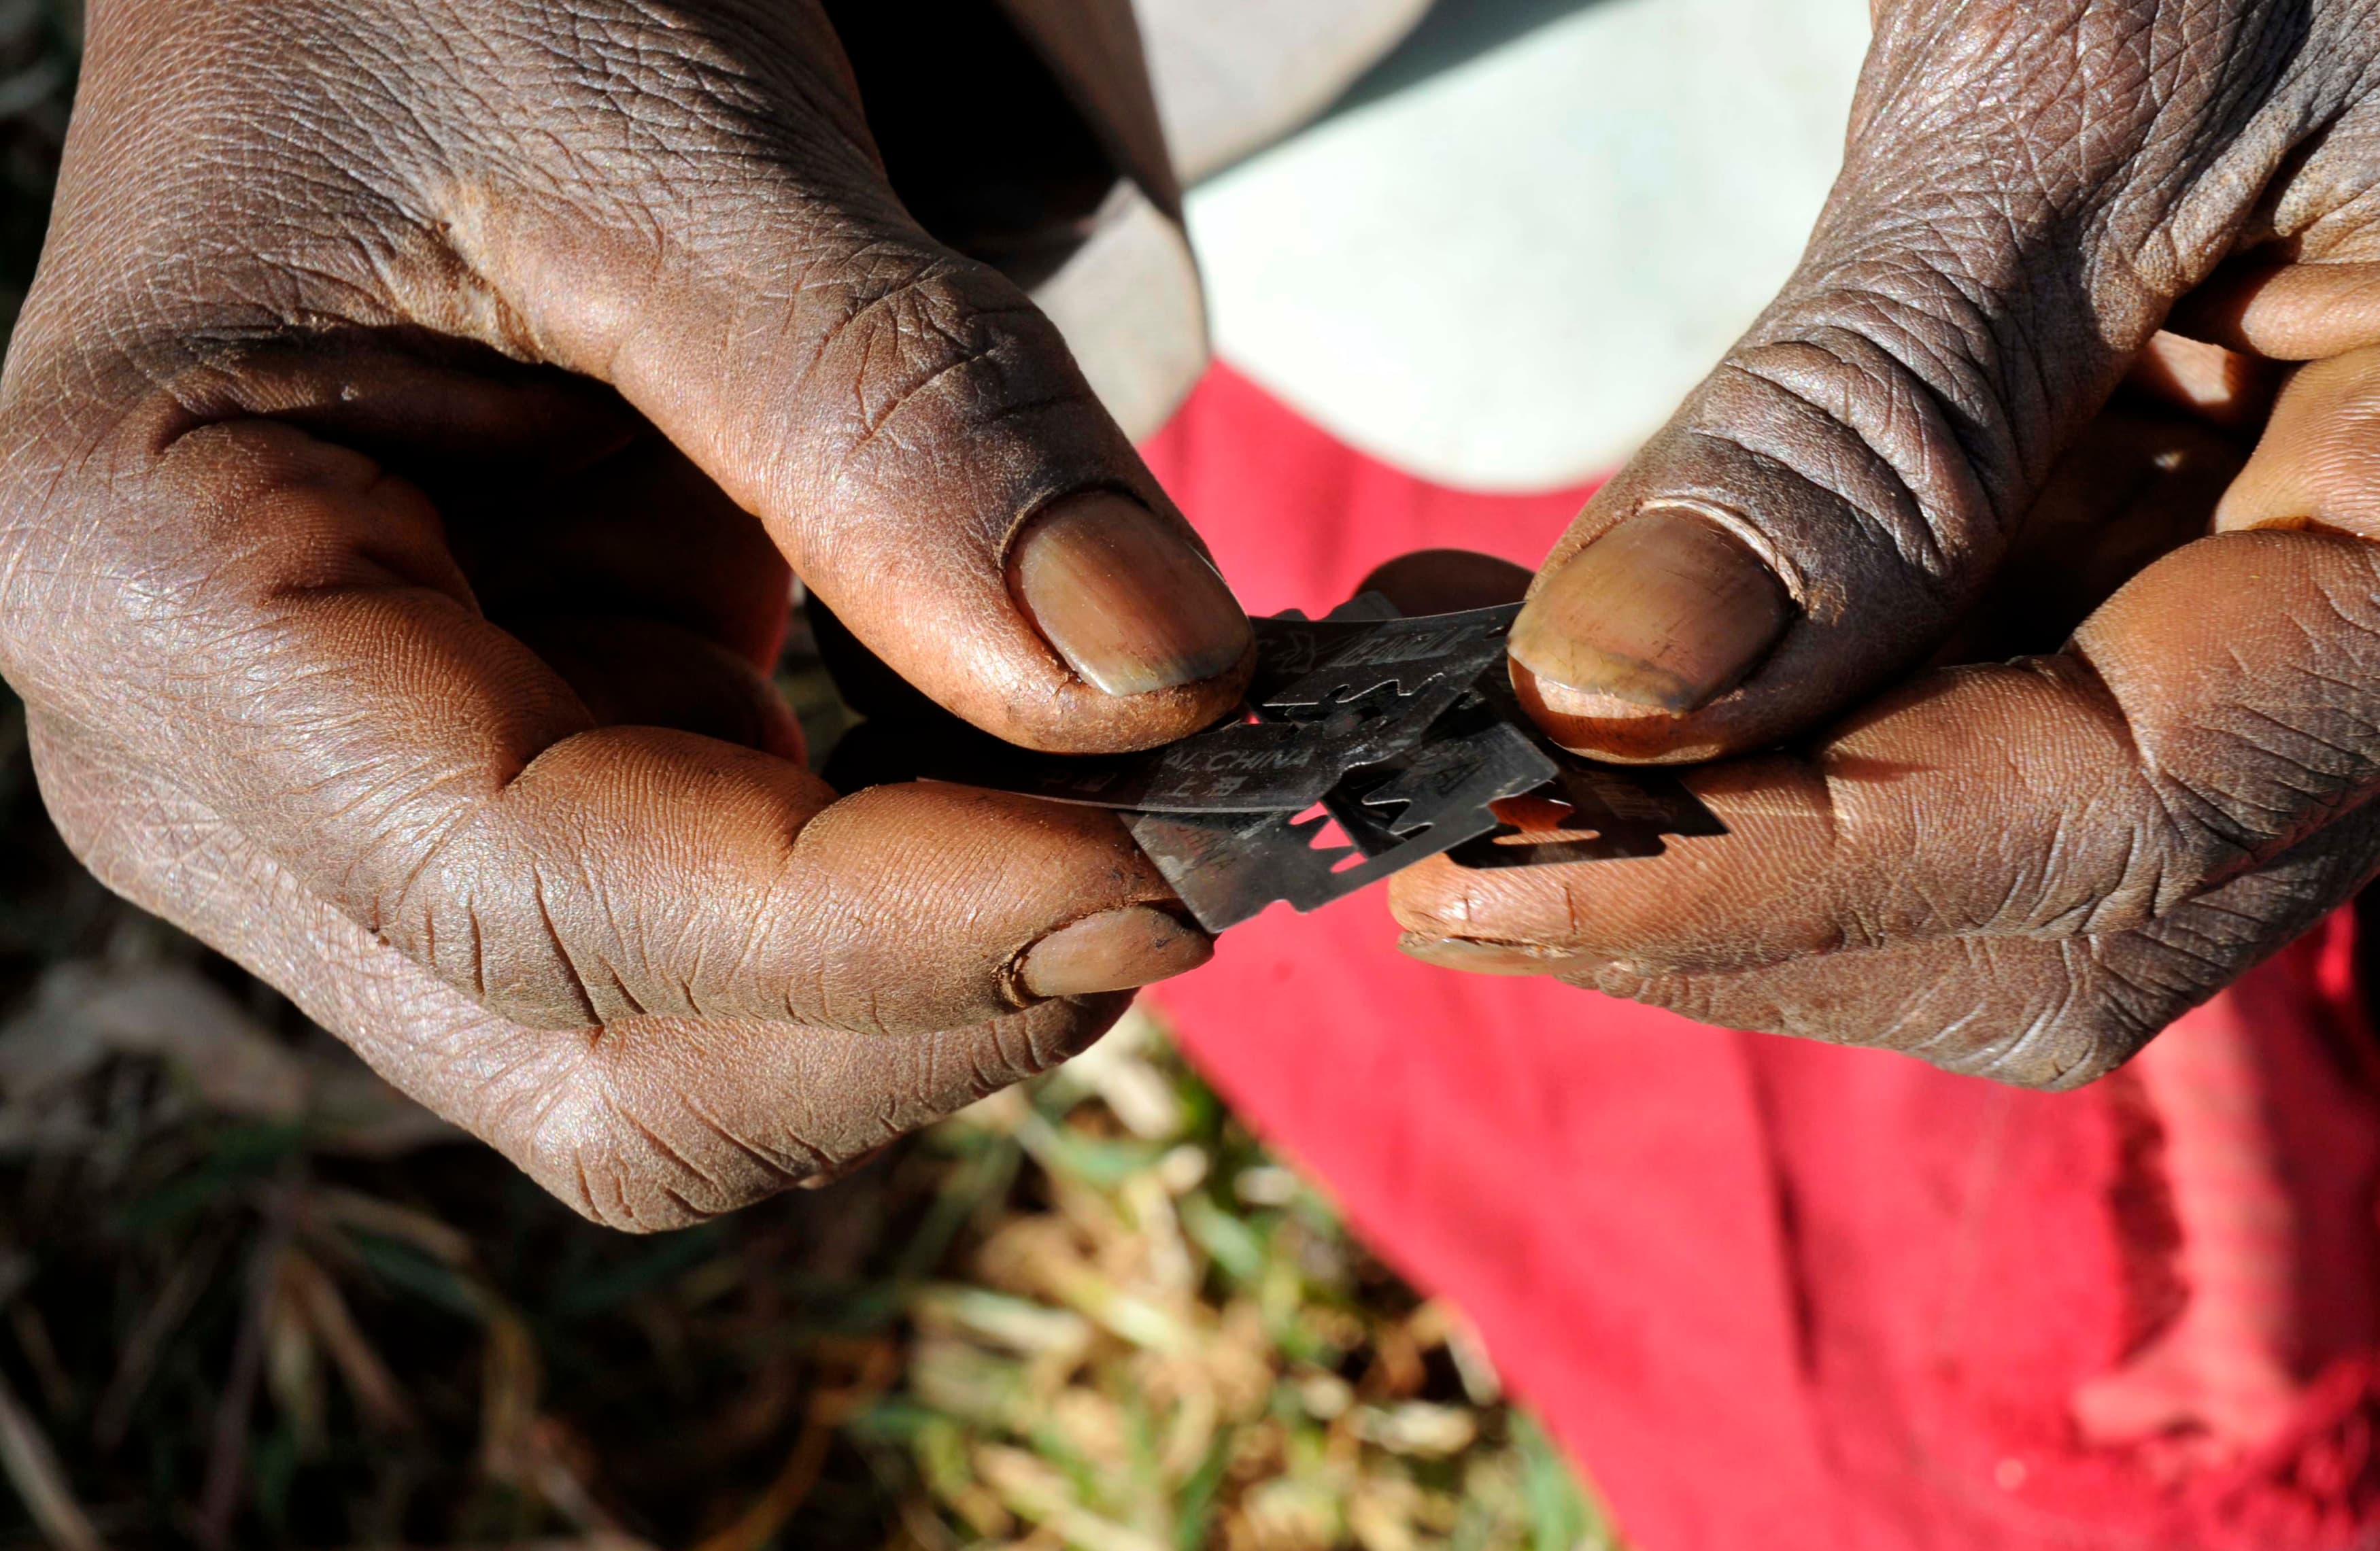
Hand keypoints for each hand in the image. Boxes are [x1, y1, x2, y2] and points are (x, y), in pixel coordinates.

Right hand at [0, 0, 1251, 1225]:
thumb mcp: (665, 133)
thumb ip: (897, 416)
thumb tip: (1150, 680)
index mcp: (158, 592)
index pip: (540, 897)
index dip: (879, 933)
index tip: (1157, 871)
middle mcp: (221, 775)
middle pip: (611, 1071)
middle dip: (922, 1006)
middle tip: (1188, 856)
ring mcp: (367, 816)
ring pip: (689, 1064)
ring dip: (942, 988)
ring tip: (1143, 815)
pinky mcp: (517, 793)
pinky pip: (736, 957)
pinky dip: (919, 917)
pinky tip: (1051, 794)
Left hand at [1392, 0, 2379, 1088]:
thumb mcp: (2068, 93)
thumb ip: (1869, 419)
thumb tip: (1615, 694)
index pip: (2138, 806)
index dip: (1786, 872)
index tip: (1474, 875)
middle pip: (2056, 898)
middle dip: (1717, 898)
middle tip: (1418, 840)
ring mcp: (2270, 604)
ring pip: (1981, 857)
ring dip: (1690, 831)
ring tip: (1434, 739)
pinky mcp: (2146, 564)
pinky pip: (1948, 724)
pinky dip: (1734, 728)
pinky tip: (1542, 665)